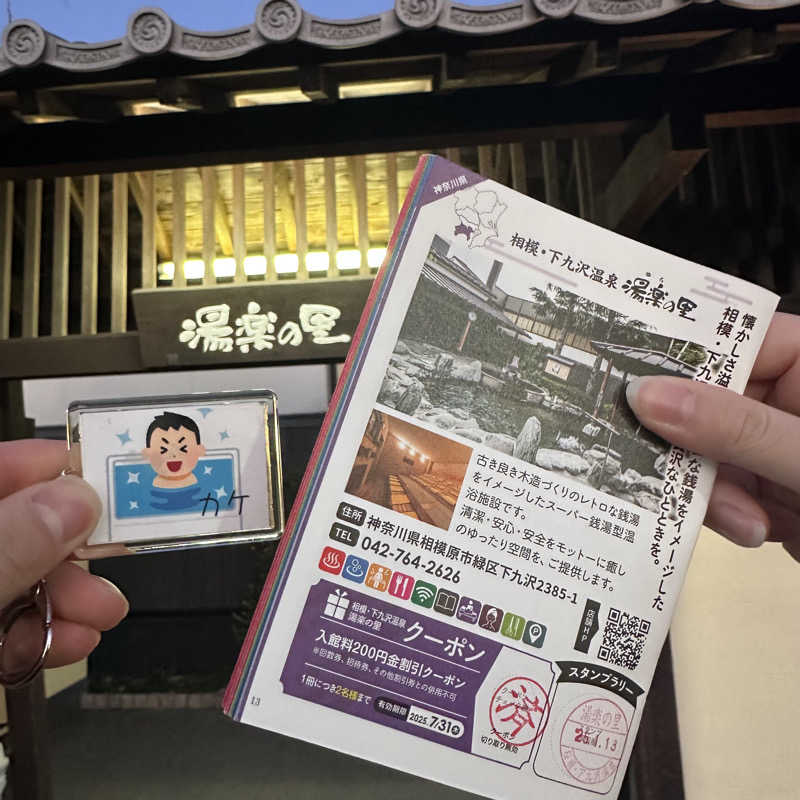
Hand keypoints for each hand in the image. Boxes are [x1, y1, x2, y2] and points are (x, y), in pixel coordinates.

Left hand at [0, 439, 128, 671]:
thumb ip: (11, 543)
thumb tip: (78, 499)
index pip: (1, 470)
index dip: (53, 467)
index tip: (110, 475)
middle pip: (23, 526)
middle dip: (74, 546)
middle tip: (116, 556)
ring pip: (22, 577)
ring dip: (71, 594)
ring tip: (104, 613)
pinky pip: (10, 624)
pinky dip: (45, 632)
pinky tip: (72, 641)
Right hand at [626, 312, 799, 562]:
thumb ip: (735, 427)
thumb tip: (646, 395)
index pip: (733, 341)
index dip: (678, 357)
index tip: (625, 374)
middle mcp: (789, 398)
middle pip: (705, 401)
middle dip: (694, 443)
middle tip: (674, 469)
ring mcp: (776, 446)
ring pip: (705, 451)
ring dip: (713, 490)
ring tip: (747, 521)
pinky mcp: (771, 489)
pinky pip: (720, 489)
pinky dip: (726, 513)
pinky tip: (757, 531)